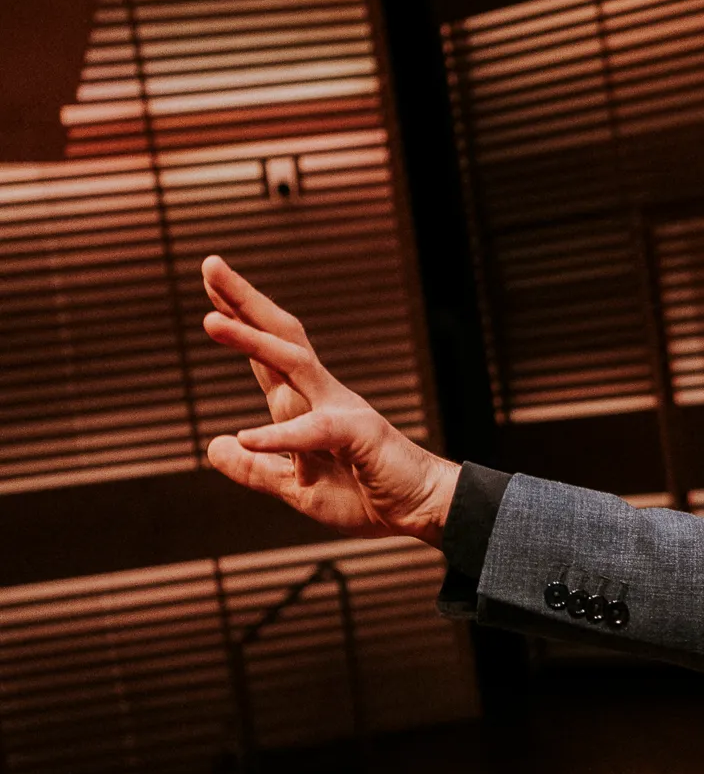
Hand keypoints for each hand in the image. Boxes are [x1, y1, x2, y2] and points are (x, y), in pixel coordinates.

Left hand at [199, 255, 459, 542]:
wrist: (422, 509)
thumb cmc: (365, 494)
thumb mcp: (297, 487)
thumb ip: (256, 469)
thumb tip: (215, 446)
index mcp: (308, 405)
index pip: (269, 354)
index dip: (240, 319)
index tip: (212, 284)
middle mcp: (324, 396)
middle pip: (281, 338)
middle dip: (245, 302)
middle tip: (211, 264)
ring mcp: (342, 410)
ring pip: (294, 364)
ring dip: (252, 341)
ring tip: (211, 321)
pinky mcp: (358, 435)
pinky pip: (313, 431)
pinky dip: (278, 436)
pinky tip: (245, 437)